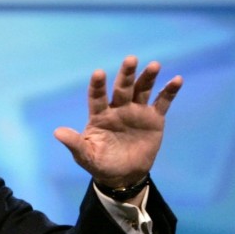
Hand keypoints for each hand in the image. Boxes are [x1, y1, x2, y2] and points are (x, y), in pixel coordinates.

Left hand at [53, 56, 181, 189]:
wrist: (124, 174)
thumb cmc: (100, 163)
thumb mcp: (86, 156)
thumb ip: (75, 143)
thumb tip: (57, 132)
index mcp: (100, 115)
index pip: (97, 97)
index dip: (98, 86)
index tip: (98, 73)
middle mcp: (118, 108)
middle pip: (122, 88)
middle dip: (126, 74)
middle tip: (130, 59)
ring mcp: (137, 111)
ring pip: (142, 90)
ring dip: (148, 77)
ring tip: (154, 65)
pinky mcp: (154, 119)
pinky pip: (162, 102)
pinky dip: (169, 91)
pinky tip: (177, 79)